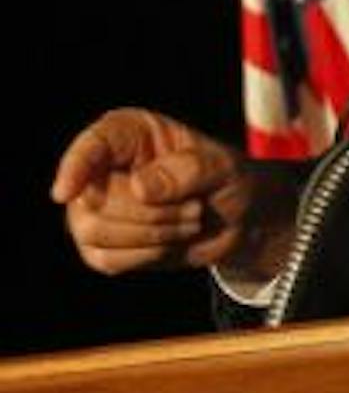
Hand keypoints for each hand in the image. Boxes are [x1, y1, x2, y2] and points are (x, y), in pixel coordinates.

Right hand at [50, 108, 293, 280]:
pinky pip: (105, 259)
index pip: (92, 146)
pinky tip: (170, 242)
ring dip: (151, 234)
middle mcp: (102, 167)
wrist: (237, 218)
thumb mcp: (222, 166)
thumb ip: (187, 171)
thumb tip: (139, 188)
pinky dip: (146, 255)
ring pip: (94, 231)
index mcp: (128, 133)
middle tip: (195, 210)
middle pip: (94, 199)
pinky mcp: (100, 244)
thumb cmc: (226, 179)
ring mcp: (93, 207)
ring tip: (189, 222)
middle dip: (152, 213)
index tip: (65, 193)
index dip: (75, 167)